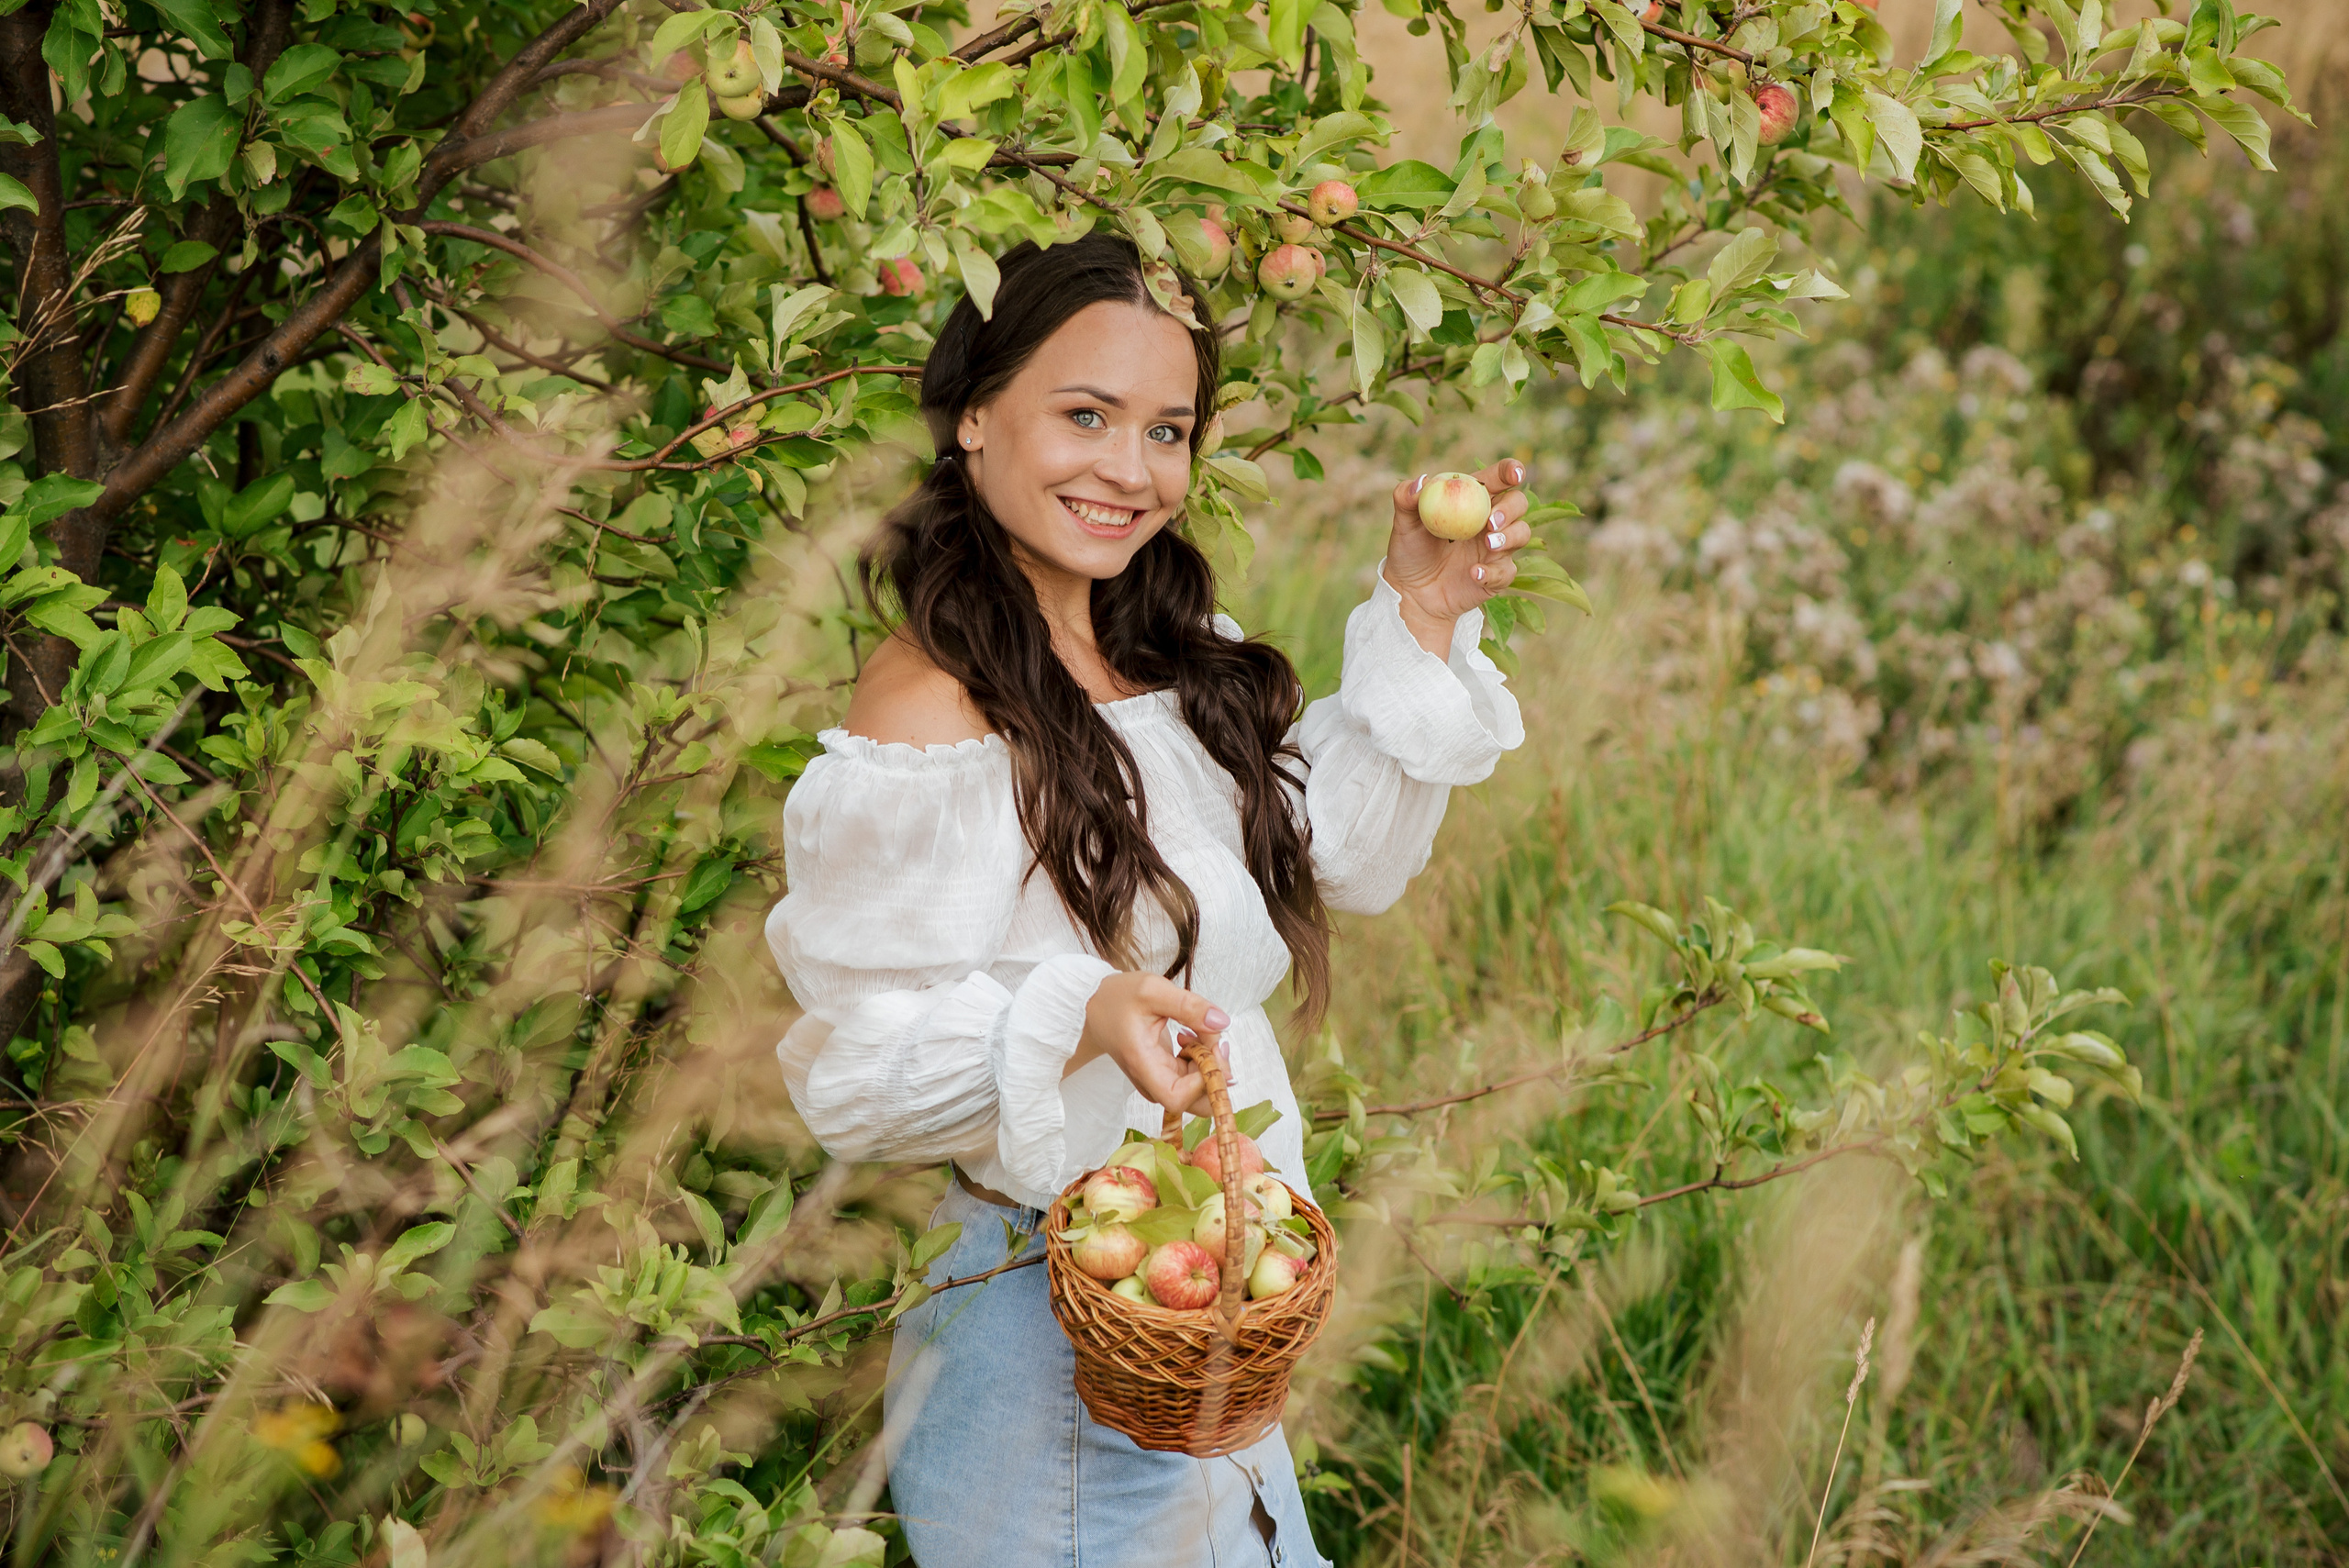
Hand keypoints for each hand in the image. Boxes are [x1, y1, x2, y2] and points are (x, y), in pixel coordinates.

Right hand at [1070, 971, 1231, 1115]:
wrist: (1096, 1007)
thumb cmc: (1118, 998)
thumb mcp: (1153, 990)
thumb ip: (1189, 1006)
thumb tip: (1222, 1023)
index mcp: (1142, 1064)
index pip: (1177, 1097)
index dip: (1203, 1080)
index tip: (1210, 1046)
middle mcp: (1151, 1081)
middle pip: (1195, 1103)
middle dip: (1216, 1075)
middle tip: (1214, 1040)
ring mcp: (1159, 1081)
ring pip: (1199, 1091)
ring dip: (1211, 1063)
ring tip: (1199, 1031)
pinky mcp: (1166, 1074)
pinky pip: (1194, 1078)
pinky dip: (1203, 1058)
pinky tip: (1191, 1037)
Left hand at [1382, 457, 1532, 652]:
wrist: (1411, 592)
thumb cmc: (1409, 551)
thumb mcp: (1403, 524)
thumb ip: (1405, 499)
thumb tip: (1422, 481)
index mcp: (1472, 498)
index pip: (1498, 478)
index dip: (1511, 471)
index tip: (1515, 474)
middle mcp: (1489, 519)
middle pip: (1518, 503)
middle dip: (1511, 509)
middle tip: (1491, 521)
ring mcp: (1496, 547)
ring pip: (1522, 533)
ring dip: (1509, 536)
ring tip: (1489, 543)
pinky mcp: (1497, 574)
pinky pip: (1506, 571)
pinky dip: (1493, 572)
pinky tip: (1473, 573)